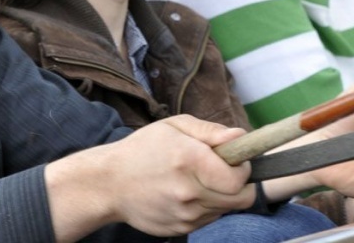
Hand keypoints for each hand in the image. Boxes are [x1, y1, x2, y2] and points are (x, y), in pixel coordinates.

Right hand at [108, 115, 255, 233]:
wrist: (109, 184)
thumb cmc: (143, 149)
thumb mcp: (174, 126)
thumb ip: (211, 131)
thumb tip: (240, 136)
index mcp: (190, 160)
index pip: (239, 178)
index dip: (243, 168)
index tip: (234, 159)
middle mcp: (189, 191)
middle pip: (241, 198)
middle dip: (240, 184)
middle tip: (224, 170)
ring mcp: (185, 214)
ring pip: (226, 209)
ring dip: (222, 195)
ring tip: (200, 179)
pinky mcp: (181, 228)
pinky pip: (209, 218)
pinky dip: (207, 206)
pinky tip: (187, 192)